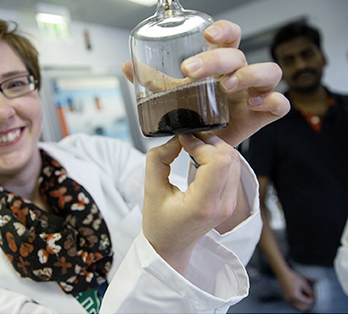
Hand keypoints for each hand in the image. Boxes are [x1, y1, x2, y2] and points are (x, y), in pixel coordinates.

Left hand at [122, 20, 290, 146]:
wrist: (206, 143)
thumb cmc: (196, 112)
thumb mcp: (175, 96)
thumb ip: (155, 82)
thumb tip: (126, 67)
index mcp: (221, 64)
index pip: (230, 36)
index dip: (224, 30)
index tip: (207, 35)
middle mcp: (240, 74)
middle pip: (240, 55)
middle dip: (217, 60)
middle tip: (191, 72)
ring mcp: (255, 92)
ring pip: (270, 72)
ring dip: (249, 74)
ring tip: (227, 86)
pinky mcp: (264, 114)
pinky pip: (280, 103)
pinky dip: (272, 101)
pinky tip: (255, 104)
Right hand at [142, 132, 240, 273]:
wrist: (171, 246)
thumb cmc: (159, 223)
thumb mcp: (150, 189)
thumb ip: (159, 158)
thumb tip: (177, 138)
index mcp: (203, 205)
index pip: (218, 161)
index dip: (200, 143)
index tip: (182, 140)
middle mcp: (223, 204)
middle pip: (229, 156)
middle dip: (208, 141)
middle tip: (187, 140)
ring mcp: (231, 203)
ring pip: (234, 159)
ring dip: (214, 147)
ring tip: (193, 147)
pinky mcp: (232, 199)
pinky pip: (233, 167)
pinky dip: (218, 155)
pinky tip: (201, 157)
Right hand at [279, 269, 314, 310]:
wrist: (283, 274)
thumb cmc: (292, 278)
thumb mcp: (303, 283)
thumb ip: (309, 291)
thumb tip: (312, 296)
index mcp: (296, 296)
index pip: (307, 302)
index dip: (312, 299)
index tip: (313, 296)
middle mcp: (291, 299)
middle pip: (303, 307)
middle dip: (308, 304)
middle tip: (311, 299)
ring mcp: (288, 299)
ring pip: (298, 308)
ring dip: (303, 306)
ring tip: (306, 301)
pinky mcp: (286, 298)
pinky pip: (293, 305)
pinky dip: (298, 305)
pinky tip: (300, 301)